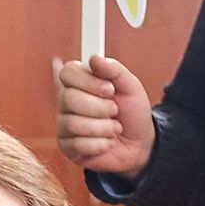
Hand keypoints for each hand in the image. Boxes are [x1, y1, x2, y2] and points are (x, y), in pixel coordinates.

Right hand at [53, 53, 154, 177]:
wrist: (140, 144)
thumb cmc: (132, 113)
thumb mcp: (131, 87)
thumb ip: (114, 70)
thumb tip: (94, 58)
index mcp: (79, 83)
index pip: (67, 73)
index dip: (88, 81)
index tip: (109, 89)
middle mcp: (66, 102)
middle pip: (69, 99)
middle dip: (100, 107)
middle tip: (114, 111)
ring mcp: (63, 125)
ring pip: (74, 124)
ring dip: (103, 128)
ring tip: (114, 128)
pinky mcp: (66, 147)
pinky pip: (77, 144)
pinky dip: (100, 144)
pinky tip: (107, 142)